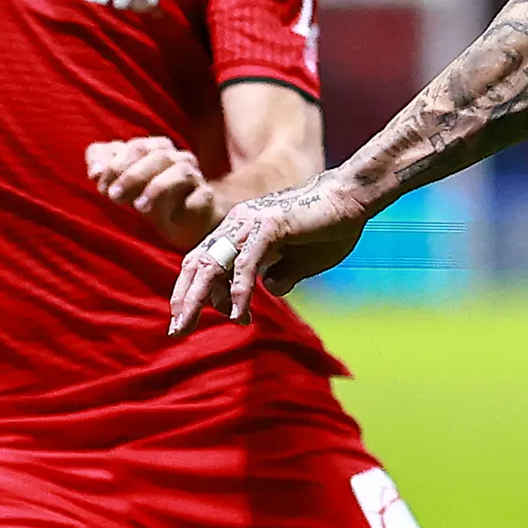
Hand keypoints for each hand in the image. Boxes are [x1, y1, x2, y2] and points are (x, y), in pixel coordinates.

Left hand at [85, 134, 219, 247]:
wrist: (182, 223)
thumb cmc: (148, 198)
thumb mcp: (121, 182)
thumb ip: (104, 167)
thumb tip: (95, 171)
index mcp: (156, 148)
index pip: (135, 147)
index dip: (115, 164)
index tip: (100, 185)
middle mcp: (177, 157)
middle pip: (157, 155)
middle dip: (131, 175)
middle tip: (113, 196)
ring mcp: (195, 177)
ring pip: (180, 171)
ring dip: (156, 188)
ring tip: (139, 208)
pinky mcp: (206, 198)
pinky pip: (198, 196)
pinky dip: (181, 205)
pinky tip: (167, 216)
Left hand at [166, 173, 373, 328]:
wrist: (352, 197)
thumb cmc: (330, 226)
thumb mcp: (301, 261)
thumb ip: (283, 274)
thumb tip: (270, 289)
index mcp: (241, 231)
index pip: (205, 262)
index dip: (194, 291)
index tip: (190, 319)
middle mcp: (238, 225)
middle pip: (199, 264)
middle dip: (185, 299)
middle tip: (175, 330)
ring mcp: (251, 224)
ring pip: (213, 264)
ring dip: (198, 298)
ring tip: (186, 325)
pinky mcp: (269, 226)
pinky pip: (246, 263)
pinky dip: (238, 291)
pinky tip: (238, 314)